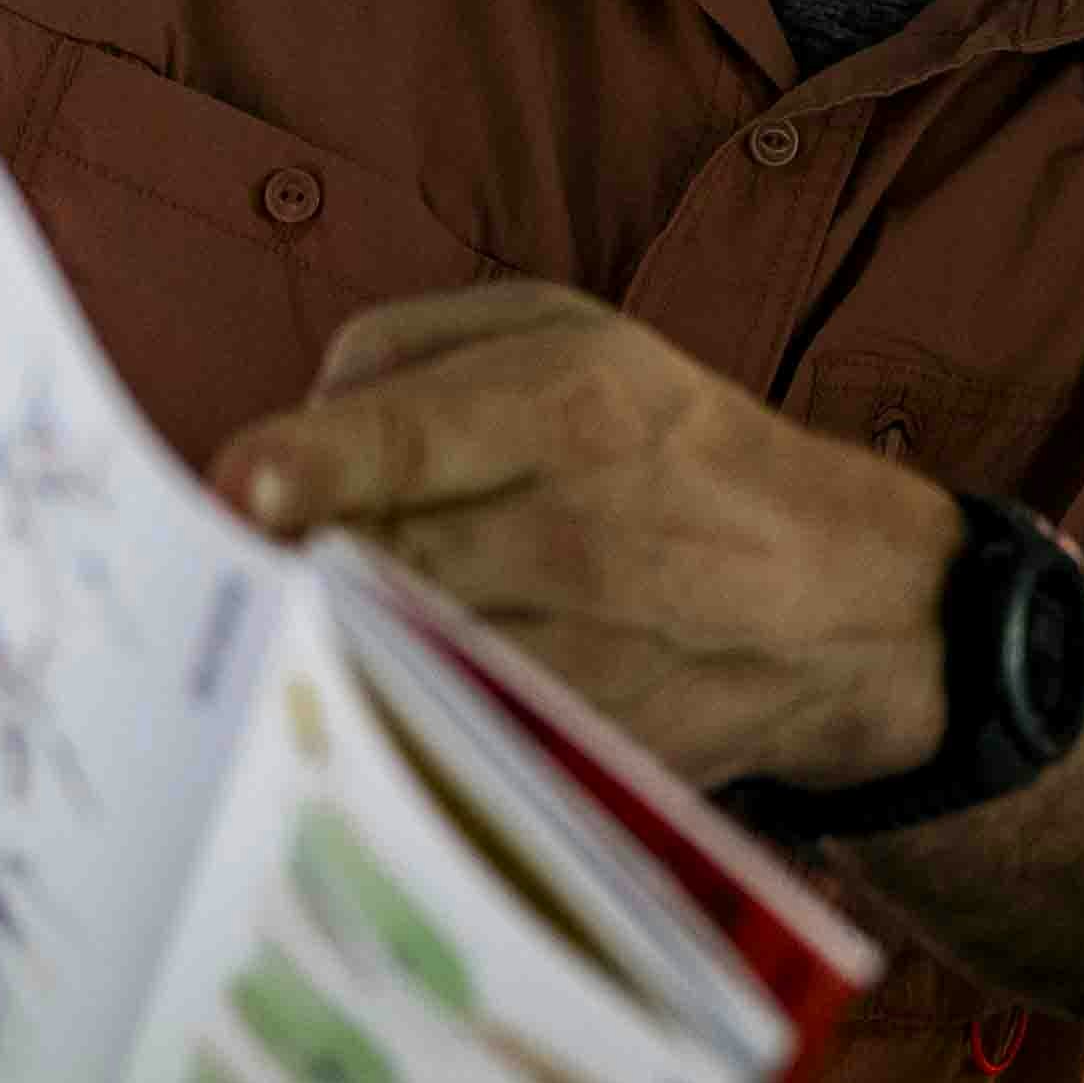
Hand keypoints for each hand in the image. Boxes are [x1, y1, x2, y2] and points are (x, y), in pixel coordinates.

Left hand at [210, 281, 959, 788]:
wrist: (844, 601)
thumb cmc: (671, 448)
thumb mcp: (568, 333)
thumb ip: (405, 347)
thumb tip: (290, 423)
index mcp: (570, 402)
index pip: (416, 436)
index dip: (318, 465)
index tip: (240, 488)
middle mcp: (576, 530)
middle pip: (377, 563)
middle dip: (289, 569)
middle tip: (242, 569)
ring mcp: (585, 654)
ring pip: (401, 659)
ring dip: (330, 648)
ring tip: (300, 630)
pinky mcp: (584, 749)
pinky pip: (449, 738)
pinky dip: (394, 718)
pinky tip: (379, 694)